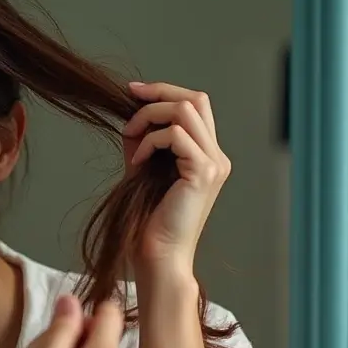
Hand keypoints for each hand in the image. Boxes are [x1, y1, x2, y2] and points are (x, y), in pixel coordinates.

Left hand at [121, 81, 230, 272]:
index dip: (164, 91)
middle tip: (130, 98)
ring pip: (187, 110)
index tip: (133, 91)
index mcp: (208, 156)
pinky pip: (177, 135)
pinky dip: (151, 141)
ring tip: (131, 135)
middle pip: (196, 98)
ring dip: (151, 116)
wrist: (157, 255)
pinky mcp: (203, 173)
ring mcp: (214, 164)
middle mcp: (217, 157)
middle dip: (159, 92)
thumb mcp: (143, 168)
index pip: (195, 105)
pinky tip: (137, 161)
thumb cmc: (148, 220)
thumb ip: (142, 140)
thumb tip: (131, 114)